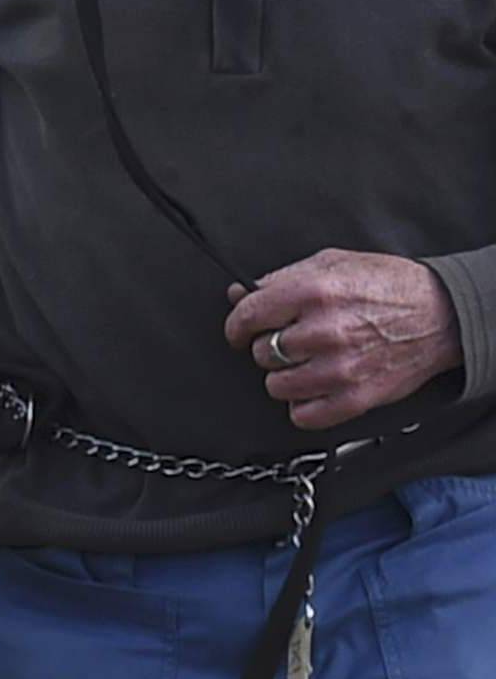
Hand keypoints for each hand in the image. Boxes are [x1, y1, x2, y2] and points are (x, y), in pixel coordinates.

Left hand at [225, 250, 461, 429]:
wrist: (441, 315)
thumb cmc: (388, 286)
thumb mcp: (334, 263)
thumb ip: (281, 279)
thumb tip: (239, 294)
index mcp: (314, 291)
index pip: (248, 316)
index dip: (237, 326)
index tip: (240, 331)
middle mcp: (324, 330)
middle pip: (261, 352)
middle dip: (270, 347)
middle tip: (291, 341)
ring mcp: (339, 368)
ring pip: (277, 386)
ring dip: (285, 377)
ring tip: (306, 362)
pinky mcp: (354, 398)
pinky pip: (302, 416)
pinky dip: (304, 405)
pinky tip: (316, 386)